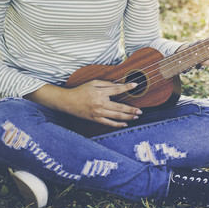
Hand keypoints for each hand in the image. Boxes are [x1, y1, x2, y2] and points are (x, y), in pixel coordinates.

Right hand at [24, 81, 141, 127]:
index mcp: (100, 93)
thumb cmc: (81, 90)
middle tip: (140, 110)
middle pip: (120, 107)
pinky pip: (109, 123)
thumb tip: (118, 85)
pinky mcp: (96, 119)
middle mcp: (101, 103)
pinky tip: (125, 124)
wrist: (68, 102)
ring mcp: (98, 113)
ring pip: (117, 116)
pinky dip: (117, 124)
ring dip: (128, 117)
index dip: (127, 87)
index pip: (117, 90)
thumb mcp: (93, 83)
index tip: (135, 85)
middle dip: (132, 109)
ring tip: (136, 116)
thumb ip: (106, 84)